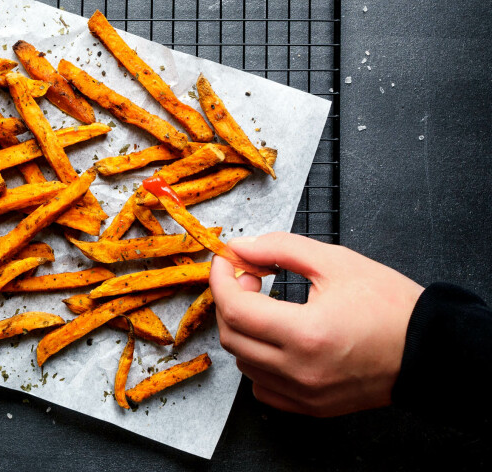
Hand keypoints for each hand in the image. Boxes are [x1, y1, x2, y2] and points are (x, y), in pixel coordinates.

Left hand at [209, 232, 423, 416]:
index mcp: (306, 334)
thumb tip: (241, 247)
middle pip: (232, 337)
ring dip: (242, 330)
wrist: (431, 349)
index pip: (235, 309)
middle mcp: (300, 371)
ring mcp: (305, 394)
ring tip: (265, 305)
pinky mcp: (312, 407)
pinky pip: (262, 388)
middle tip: (251, 278)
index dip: (222, 279)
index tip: (227, 262)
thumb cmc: (391, 305)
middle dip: (230, 300)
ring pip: (243, 363)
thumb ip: (281, 248)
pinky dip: (257, 362)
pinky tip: (274, 340)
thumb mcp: (336, 262)